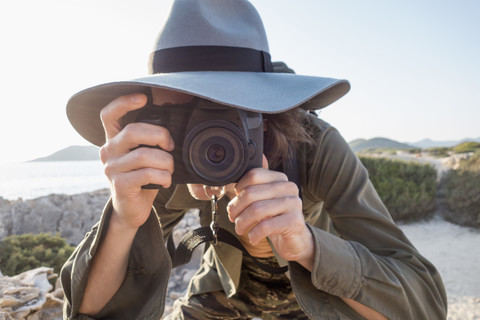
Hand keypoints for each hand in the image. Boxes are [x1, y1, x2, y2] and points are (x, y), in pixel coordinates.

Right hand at [99, 93, 174, 229]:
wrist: (131, 210)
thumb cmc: (142, 179)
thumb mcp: (144, 157)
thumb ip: (149, 142)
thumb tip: (170, 131)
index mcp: (114, 140)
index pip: (109, 114)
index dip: (124, 102)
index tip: (143, 98)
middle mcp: (108, 151)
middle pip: (133, 131)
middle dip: (160, 135)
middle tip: (170, 146)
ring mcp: (112, 169)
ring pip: (145, 155)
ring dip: (166, 162)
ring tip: (169, 169)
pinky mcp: (120, 185)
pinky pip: (148, 174)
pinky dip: (164, 177)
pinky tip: (165, 181)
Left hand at [227, 155, 313, 269]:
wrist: (295, 239)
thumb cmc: (274, 218)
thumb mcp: (263, 200)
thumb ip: (251, 187)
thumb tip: (230, 177)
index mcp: (279, 178)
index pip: (253, 175)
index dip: (239, 189)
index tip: (235, 202)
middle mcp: (288, 187)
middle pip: (251, 193)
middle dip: (236, 208)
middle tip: (232, 218)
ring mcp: (293, 203)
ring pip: (256, 210)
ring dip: (242, 222)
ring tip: (240, 229)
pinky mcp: (294, 221)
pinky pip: (265, 226)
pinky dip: (254, 234)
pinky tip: (253, 238)